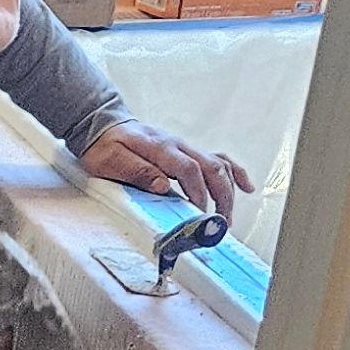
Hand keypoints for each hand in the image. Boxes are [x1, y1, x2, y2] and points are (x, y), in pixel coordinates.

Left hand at [80, 120, 252, 223]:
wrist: (104, 126)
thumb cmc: (105, 146)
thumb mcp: (111, 160)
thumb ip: (137, 172)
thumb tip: (163, 186)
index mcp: (160, 148)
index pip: (189, 170)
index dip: (199, 194)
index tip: (200, 216)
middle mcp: (178, 146)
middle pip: (212, 168)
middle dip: (222, 196)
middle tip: (221, 223)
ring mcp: (185, 148)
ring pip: (219, 164)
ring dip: (229, 190)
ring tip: (227, 217)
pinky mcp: (186, 153)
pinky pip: (217, 159)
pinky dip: (234, 172)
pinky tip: (245, 187)